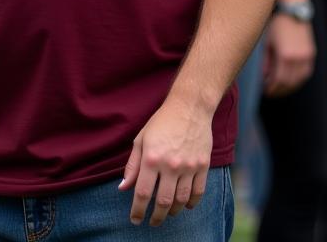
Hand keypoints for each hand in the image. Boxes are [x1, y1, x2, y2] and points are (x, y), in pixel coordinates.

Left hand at [118, 98, 213, 226]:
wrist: (191, 106)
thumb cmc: (163, 122)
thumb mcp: (141, 139)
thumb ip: (132, 165)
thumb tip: (123, 188)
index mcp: (152, 159)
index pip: (143, 194)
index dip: (138, 211)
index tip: (136, 219)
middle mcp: (171, 165)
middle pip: (163, 202)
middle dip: (156, 217)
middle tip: (153, 221)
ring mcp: (189, 165)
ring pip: (181, 200)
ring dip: (173, 212)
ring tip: (168, 214)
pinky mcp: (203, 163)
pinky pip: (199, 191)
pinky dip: (192, 202)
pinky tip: (186, 205)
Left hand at [263, 14, 315, 96]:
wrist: (294, 9)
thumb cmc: (278, 24)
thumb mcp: (267, 43)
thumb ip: (266, 62)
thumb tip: (265, 77)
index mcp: (285, 55)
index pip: (279, 80)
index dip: (271, 88)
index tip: (265, 90)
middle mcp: (298, 57)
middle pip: (289, 83)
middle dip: (279, 90)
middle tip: (271, 92)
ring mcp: (307, 55)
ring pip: (300, 80)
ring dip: (289, 87)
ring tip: (280, 88)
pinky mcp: (312, 53)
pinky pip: (307, 72)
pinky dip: (299, 79)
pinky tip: (291, 80)